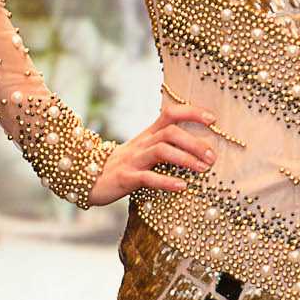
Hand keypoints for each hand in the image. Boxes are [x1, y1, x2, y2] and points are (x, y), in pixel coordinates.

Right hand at [87, 101, 218, 206]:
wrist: (87, 178)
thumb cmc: (123, 167)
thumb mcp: (144, 152)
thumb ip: (166, 147)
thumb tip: (199, 149)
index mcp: (147, 134)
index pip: (170, 113)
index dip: (192, 112)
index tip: (212, 120)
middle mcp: (141, 143)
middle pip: (170, 132)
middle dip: (194, 142)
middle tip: (212, 157)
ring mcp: (132, 160)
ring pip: (161, 151)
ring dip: (186, 159)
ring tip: (203, 169)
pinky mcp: (125, 178)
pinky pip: (147, 177)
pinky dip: (167, 181)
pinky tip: (182, 186)